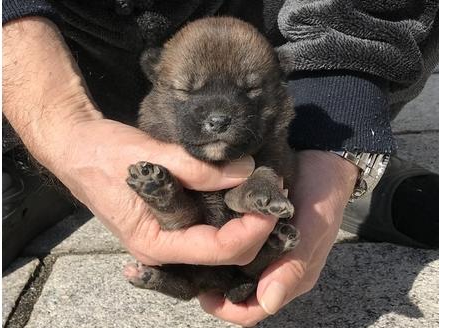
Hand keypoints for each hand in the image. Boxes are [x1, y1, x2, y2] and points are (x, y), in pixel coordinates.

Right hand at [54, 118, 281, 265]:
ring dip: (246, 224)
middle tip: (272, 191)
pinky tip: (241, 194)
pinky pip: (208, 231)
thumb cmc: (103, 154)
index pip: (219, 250)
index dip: (252, 230)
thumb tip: (246, 171)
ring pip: (220, 246)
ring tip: (261, 191)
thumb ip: (197, 167)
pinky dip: (230, 217)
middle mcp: (164, 249)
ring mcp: (167, 238)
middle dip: (256, 229)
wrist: (77, 148)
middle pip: (225, 254)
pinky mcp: (170, 224)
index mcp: (156, 243)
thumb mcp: (150, 156)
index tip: (271, 200)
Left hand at [198, 150, 358, 325]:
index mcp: (292, 276)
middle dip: (217, 287)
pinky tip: (209, 232)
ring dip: (218, 267)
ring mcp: (271, 252)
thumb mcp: (312, 226)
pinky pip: (240, 249)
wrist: (326, 159)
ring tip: (197, 250)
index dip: (227, 308)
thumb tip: (268, 302)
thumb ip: (294, 264)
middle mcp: (278, 269)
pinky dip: (224, 245)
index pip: (254, 309)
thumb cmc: (323, 194)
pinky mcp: (264, 234)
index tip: (202, 293)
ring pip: (238, 272)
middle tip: (192, 268)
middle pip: (242, 293)